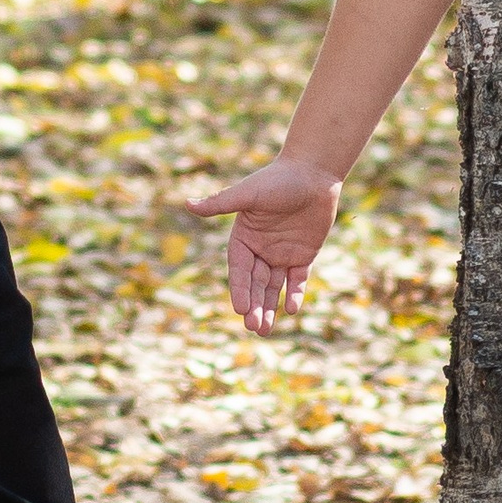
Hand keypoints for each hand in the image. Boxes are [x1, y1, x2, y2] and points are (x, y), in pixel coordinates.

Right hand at [187, 157, 343, 336]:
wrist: (313, 172)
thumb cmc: (278, 179)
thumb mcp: (248, 193)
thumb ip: (221, 203)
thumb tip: (188, 204)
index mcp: (243, 237)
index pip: (239, 270)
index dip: (240, 289)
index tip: (241, 308)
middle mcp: (260, 249)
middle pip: (255, 284)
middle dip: (254, 305)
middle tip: (255, 327)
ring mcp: (282, 254)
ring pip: (273, 287)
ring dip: (269, 307)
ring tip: (265, 330)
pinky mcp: (303, 255)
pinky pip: (297, 280)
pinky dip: (294, 294)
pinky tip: (291, 309)